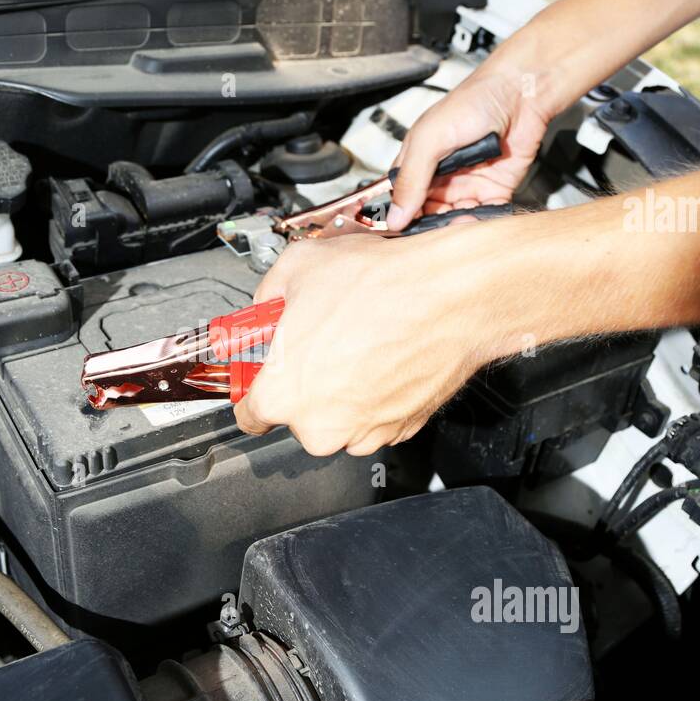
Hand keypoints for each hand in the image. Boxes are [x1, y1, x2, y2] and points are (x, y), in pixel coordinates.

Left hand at [233, 232, 505, 455]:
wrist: (451, 296)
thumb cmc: (380, 285)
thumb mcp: (296, 268)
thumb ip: (265, 298)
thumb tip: (265, 307)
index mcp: (280, 395)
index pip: (248, 415)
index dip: (255, 387)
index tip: (265, 374)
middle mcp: (319, 427)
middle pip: (296, 416)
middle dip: (303, 383)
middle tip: (320, 342)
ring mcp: (364, 433)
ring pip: (338, 419)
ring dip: (340, 389)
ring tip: (357, 343)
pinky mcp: (401, 430)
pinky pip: (375, 417)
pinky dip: (375, 393)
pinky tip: (382, 355)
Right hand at [386, 63, 553, 230]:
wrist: (520, 94)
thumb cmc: (473, 103)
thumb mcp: (430, 139)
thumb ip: (411, 179)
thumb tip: (395, 217)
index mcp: (417, 162)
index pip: (402, 200)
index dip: (402, 218)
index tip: (403, 233)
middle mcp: (441, 177)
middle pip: (428, 214)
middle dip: (431, 227)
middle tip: (435, 233)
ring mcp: (468, 185)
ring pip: (456, 219)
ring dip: (456, 227)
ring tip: (459, 224)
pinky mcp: (495, 190)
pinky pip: (486, 215)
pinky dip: (482, 223)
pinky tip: (478, 221)